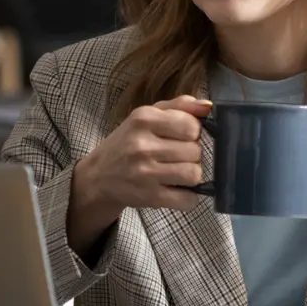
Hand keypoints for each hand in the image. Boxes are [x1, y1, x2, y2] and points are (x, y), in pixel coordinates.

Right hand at [76, 95, 211, 212]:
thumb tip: (208, 106)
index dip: (194, 132)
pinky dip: (189, 198)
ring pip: (194, 174)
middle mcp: (143, 146)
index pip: (191, 126)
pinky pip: (187, 200)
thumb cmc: (129, 141)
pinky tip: (178, 189)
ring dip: (192, 174)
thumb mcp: (148, 115)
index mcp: (144, 119)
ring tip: (179, 171)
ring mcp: (145, 174)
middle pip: (195, 151)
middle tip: (178, 155)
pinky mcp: (149, 198)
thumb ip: (180, 105)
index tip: (184, 135)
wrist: (98, 176)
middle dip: (192, 154)